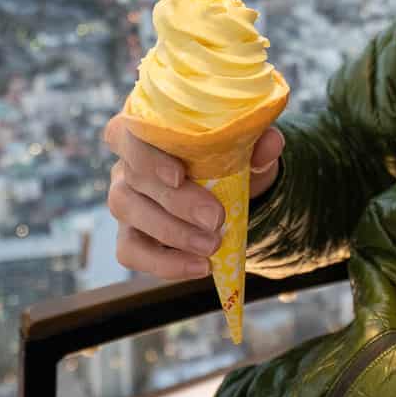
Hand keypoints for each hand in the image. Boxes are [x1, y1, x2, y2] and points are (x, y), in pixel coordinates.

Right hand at [103, 116, 284, 279]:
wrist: (231, 194)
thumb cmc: (227, 160)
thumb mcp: (246, 149)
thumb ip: (258, 143)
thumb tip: (272, 143)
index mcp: (146, 129)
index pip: (125, 132)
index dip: (146, 155)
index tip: (178, 175)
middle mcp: (126, 162)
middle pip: (133, 179)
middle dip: (177, 203)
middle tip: (215, 218)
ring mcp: (123, 199)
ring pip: (129, 214)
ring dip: (173, 234)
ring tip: (213, 245)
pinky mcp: (128, 234)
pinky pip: (130, 252)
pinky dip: (165, 263)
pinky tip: (200, 266)